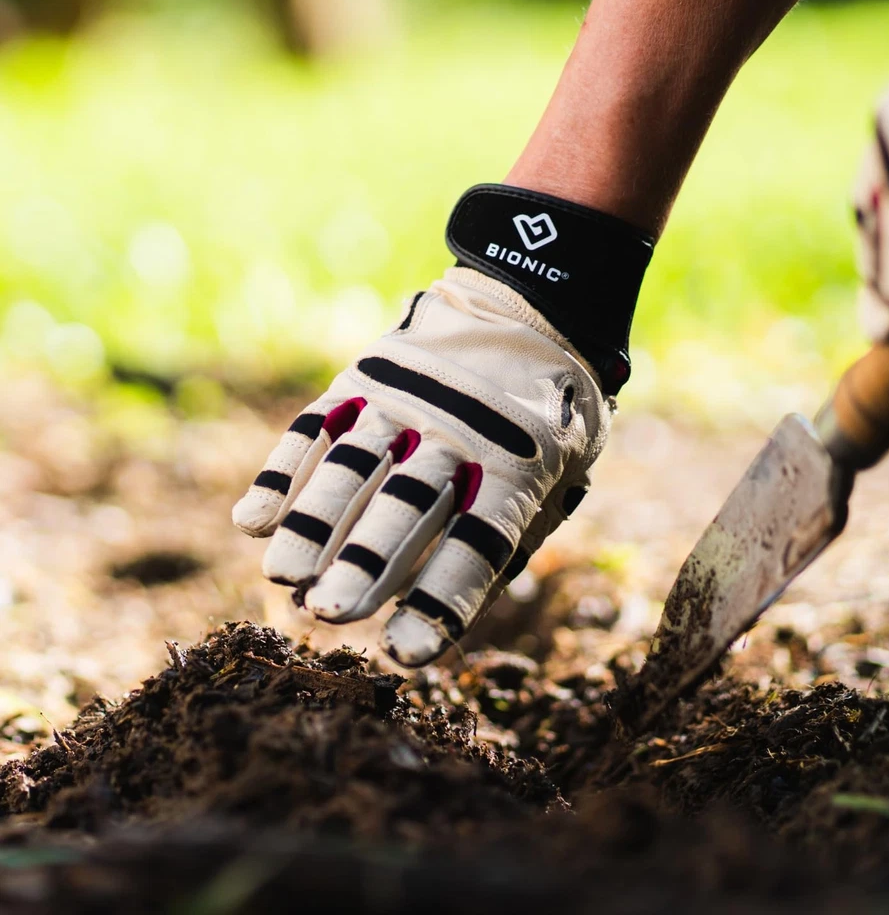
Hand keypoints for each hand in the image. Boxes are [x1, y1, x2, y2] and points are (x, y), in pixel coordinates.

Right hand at [233, 266, 610, 666]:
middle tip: (330, 613)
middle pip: (408, 503)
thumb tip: (446, 608)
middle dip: (368, 560)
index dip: (442, 596)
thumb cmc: (551, 416)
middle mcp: (458, 430)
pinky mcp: (366, 378)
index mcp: (520, 461)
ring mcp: (407, 400)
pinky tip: (251, 521)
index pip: (479, 541)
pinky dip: (282, 470)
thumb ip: (512, 534)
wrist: (534, 309)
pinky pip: (316, 424)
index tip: (405, 651)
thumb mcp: (564, 474)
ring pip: (353, 465)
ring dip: (315, 520)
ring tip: (284, 575)